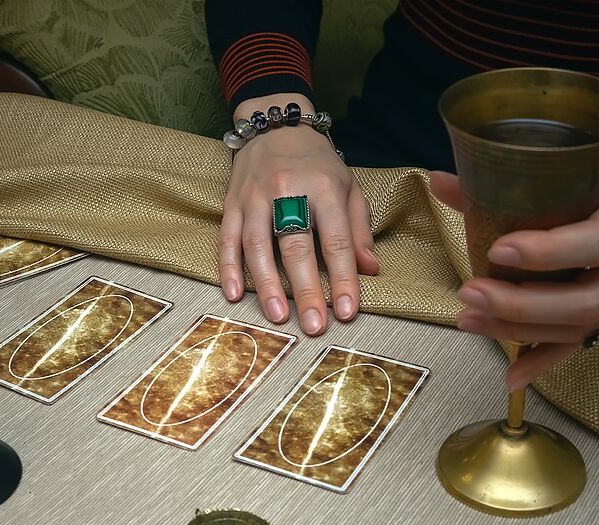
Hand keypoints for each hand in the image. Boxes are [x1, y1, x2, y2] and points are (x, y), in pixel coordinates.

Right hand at [219, 93, 378, 334]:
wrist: (274, 124)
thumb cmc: (316, 162)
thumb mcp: (348, 187)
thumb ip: (359, 229)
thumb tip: (370, 270)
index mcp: (324, 188)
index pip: (336, 241)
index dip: (343, 278)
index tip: (347, 311)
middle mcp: (288, 191)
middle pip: (296, 247)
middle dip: (306, 290)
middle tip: (313, 325)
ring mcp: (255, 198)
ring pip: (258, 246)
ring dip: (267, 285)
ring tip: (278, 317)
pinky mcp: (232, 203)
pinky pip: (227, 238)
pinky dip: (229, 268)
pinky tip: (233, 294)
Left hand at [431, 115, 598, 389]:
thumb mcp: (578, 163)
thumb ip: (509, 178)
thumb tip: (439, 181)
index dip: (549, 252)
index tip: (497, 249)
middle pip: (591, 297)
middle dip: (523, 303)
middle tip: (470, 293)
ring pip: (586, 324)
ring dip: (522, 329)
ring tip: (470, 320)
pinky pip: (586, 342)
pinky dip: (546, 361)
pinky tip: (512, 377)